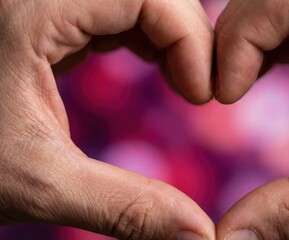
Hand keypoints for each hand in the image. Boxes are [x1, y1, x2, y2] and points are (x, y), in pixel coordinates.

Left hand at [0, 0, 214, 238]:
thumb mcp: (39, 183)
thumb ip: (126, 207)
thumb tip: (199, 235)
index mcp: (31, 8)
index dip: (190, 39)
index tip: (200, 95)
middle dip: (186, 37)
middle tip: (198, 90)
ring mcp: (44, 1)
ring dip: (169, 37)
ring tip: (182, 83)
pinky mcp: (50, 15)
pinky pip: (116, 11)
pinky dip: (147, 37)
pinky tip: (155, 66)